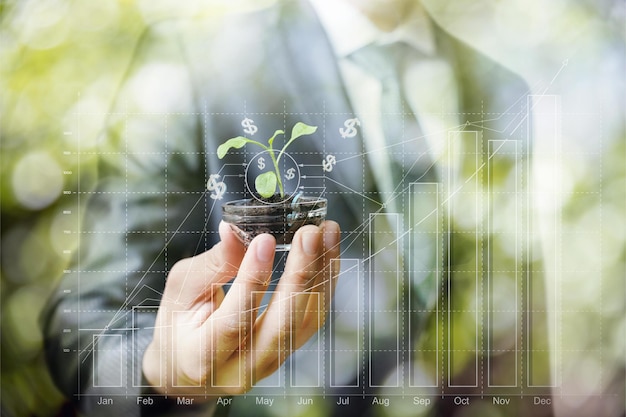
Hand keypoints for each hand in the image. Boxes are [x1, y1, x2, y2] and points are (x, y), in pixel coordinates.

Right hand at [142, 220, 340, 395]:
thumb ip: (213, 263)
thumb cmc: (179, 324)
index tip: (266, 240)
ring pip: (305, 322)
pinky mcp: (287, 351)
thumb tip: (238, 231)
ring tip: (326, 233)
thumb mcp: (181, 289)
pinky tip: (328, 252)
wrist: (185, 365)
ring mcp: (269, 364)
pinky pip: (313, 318)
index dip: (253, 280)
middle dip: (300, 276)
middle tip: (308, 234)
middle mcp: (241, 369)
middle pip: (281, 326)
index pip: (234, 320)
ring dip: (321, 274)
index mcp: (202, 356)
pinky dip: (325, 282)